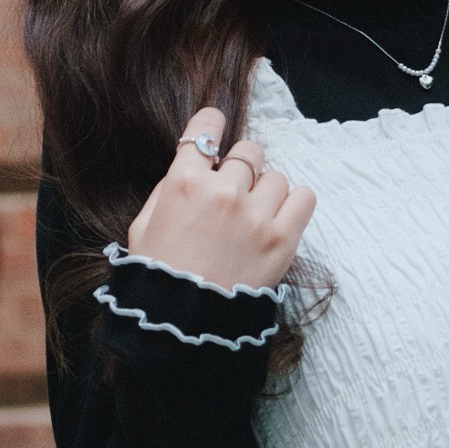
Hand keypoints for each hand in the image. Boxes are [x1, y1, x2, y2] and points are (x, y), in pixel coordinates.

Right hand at [125, 109, 316, 294]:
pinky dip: (294, 203)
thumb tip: (195, 167)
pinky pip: (304, 197)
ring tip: (254, 216)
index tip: (216, 125)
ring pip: (276, 176)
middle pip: (248, 151)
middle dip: (242, 167)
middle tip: (235, 190)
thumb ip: (168, 189)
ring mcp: (255, 214)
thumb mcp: (144, 226)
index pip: (205, 128)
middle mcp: (222, 192)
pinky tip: (279, 218)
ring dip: (266, 191)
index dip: (212, 123)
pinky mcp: (282, 238)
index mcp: (184, 184)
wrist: (183, 324)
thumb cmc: (159, 277)